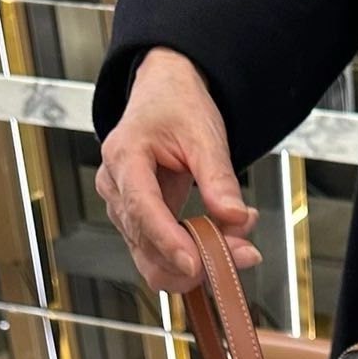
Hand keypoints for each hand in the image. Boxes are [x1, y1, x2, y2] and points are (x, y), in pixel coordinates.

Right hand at [97, 48, 260, 290]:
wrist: (165, 94)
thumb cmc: (176, 105)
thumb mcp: (204, 133)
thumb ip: (218, 178)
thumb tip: (234, 216)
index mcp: (125, 156)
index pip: (141, 207)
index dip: (167, 241)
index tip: (194, 264)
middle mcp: (116, 187)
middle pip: (147, 241)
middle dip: (194, 258)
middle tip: (241, 253)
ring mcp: (124, 209)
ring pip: (152, 258)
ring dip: (195, 264)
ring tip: (237, 246)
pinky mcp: (139, 224)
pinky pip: (159, 256)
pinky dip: (191, 259)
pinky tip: (220, 247)